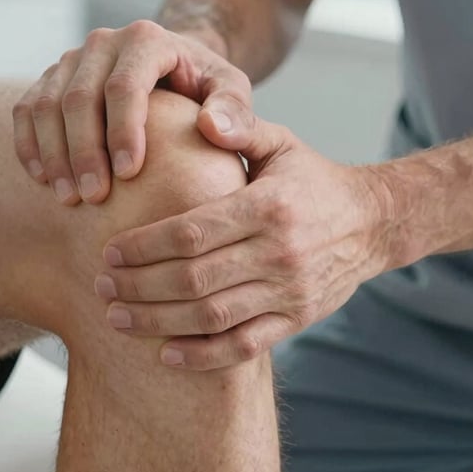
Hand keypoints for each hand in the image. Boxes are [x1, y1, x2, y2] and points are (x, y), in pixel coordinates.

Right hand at [12, 20, 251, 205]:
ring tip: (68, 198)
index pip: (124, 85)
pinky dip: (29, 145)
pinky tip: (42, 180)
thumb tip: (213, 129)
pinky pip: (26, 110)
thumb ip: (234, 109)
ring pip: (46, 105)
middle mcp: (103, 42)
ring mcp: (71, 59)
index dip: (122, 130)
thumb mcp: (231, 90)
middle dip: (83, 151)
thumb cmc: (203, 86)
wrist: (172, 67)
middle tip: (93, 198)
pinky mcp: (50, 78)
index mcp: (146, 39)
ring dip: (54, 154)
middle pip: (79, 97)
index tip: (128, 175)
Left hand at [95, 105, 393, 369]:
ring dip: (158, 323)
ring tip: (116, 318)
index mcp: (268, 206)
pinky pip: (244, 347)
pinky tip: (165, 354)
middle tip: (101, 287)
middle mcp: (279, 252)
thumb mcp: (280, 142)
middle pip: (194, 280)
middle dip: (139, 287)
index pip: (192, 232)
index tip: (107, 252)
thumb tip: (203, 115)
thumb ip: (240, 127)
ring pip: (213, 318)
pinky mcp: (297, 319)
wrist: (372, 222)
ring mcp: (290, 292)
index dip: (144, 246)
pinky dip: (203, 356)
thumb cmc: (310, 178)